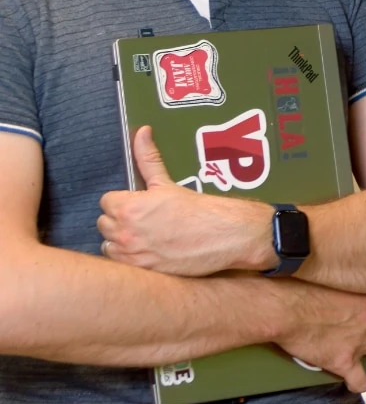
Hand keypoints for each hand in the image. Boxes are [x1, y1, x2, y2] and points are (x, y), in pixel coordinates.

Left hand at [98, 126, 273, 274]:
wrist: (225, 235)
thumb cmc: (200, 208)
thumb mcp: (169, 182)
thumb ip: (148, 158)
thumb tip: (141, 131)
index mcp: (128, 207)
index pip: (106, 202)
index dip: (123, 201)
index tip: (139, 204)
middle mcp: (125, 232)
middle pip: (103, 224)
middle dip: (120, 221)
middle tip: (143, 220)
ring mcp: (132, 255)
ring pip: (109, 246)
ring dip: (121, 241)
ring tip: (144, 237)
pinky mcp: (141, 272)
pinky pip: (121, 265)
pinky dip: (131, 259)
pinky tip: (149, 251)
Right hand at [269, 280, 365, 393]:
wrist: (283, 310)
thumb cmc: (297, 286)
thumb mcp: (327, 274)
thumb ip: (339, 276)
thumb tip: (332, 267)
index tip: (359, 302)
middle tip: (360, 324)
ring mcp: (359, 341)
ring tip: (365, 350)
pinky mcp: (344, 361)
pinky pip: (360, 379)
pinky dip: (358, 381)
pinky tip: (353, 381)